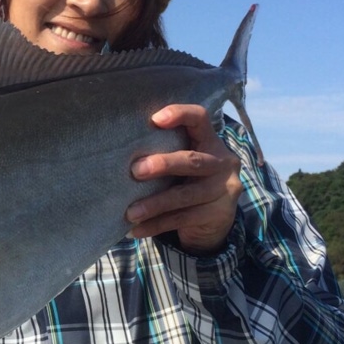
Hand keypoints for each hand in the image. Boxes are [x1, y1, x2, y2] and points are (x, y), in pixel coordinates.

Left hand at [126, 104, 242, 254]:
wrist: (216, 220)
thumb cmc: (187, 180)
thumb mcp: (183, 162)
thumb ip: (166, 152)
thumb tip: (119, 153)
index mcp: (211, 141)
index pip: (200, 118)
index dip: (180, 115)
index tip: (155, 119)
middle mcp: (222, 163)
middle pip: (193, 160)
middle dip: (163, 164)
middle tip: (135, 170)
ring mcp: (224, 190)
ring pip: (185, 195)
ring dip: (154, 204)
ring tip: (130, 212)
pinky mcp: (219, 215)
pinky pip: (182, 219)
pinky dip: (156, 225)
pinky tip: (136, 229)